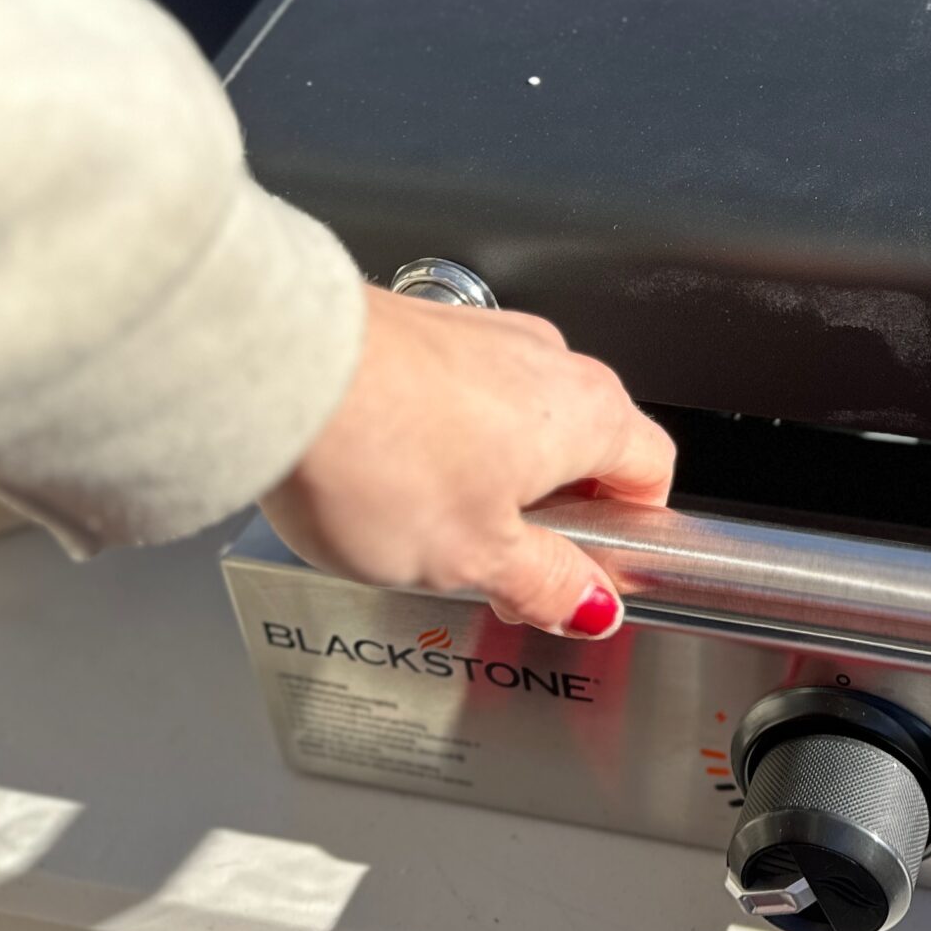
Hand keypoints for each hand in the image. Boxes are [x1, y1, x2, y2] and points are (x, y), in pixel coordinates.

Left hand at [263, 285, 674, 638]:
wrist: (276, 367)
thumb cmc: (375, 448)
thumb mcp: (472, 556)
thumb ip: (544, 582)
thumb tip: (587, 601)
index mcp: (590, 412)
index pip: (654, 469)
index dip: (627, 530)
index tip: (583, 571)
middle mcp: (548, 359)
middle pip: (584, 444)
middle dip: (547, 510)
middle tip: (492, 564)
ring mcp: (485, 335)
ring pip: (517, 418)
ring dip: (488, 472)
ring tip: (423, 521)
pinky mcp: (425, 329)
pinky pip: (459, 393)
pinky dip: (440, 435)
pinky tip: (387, 473)